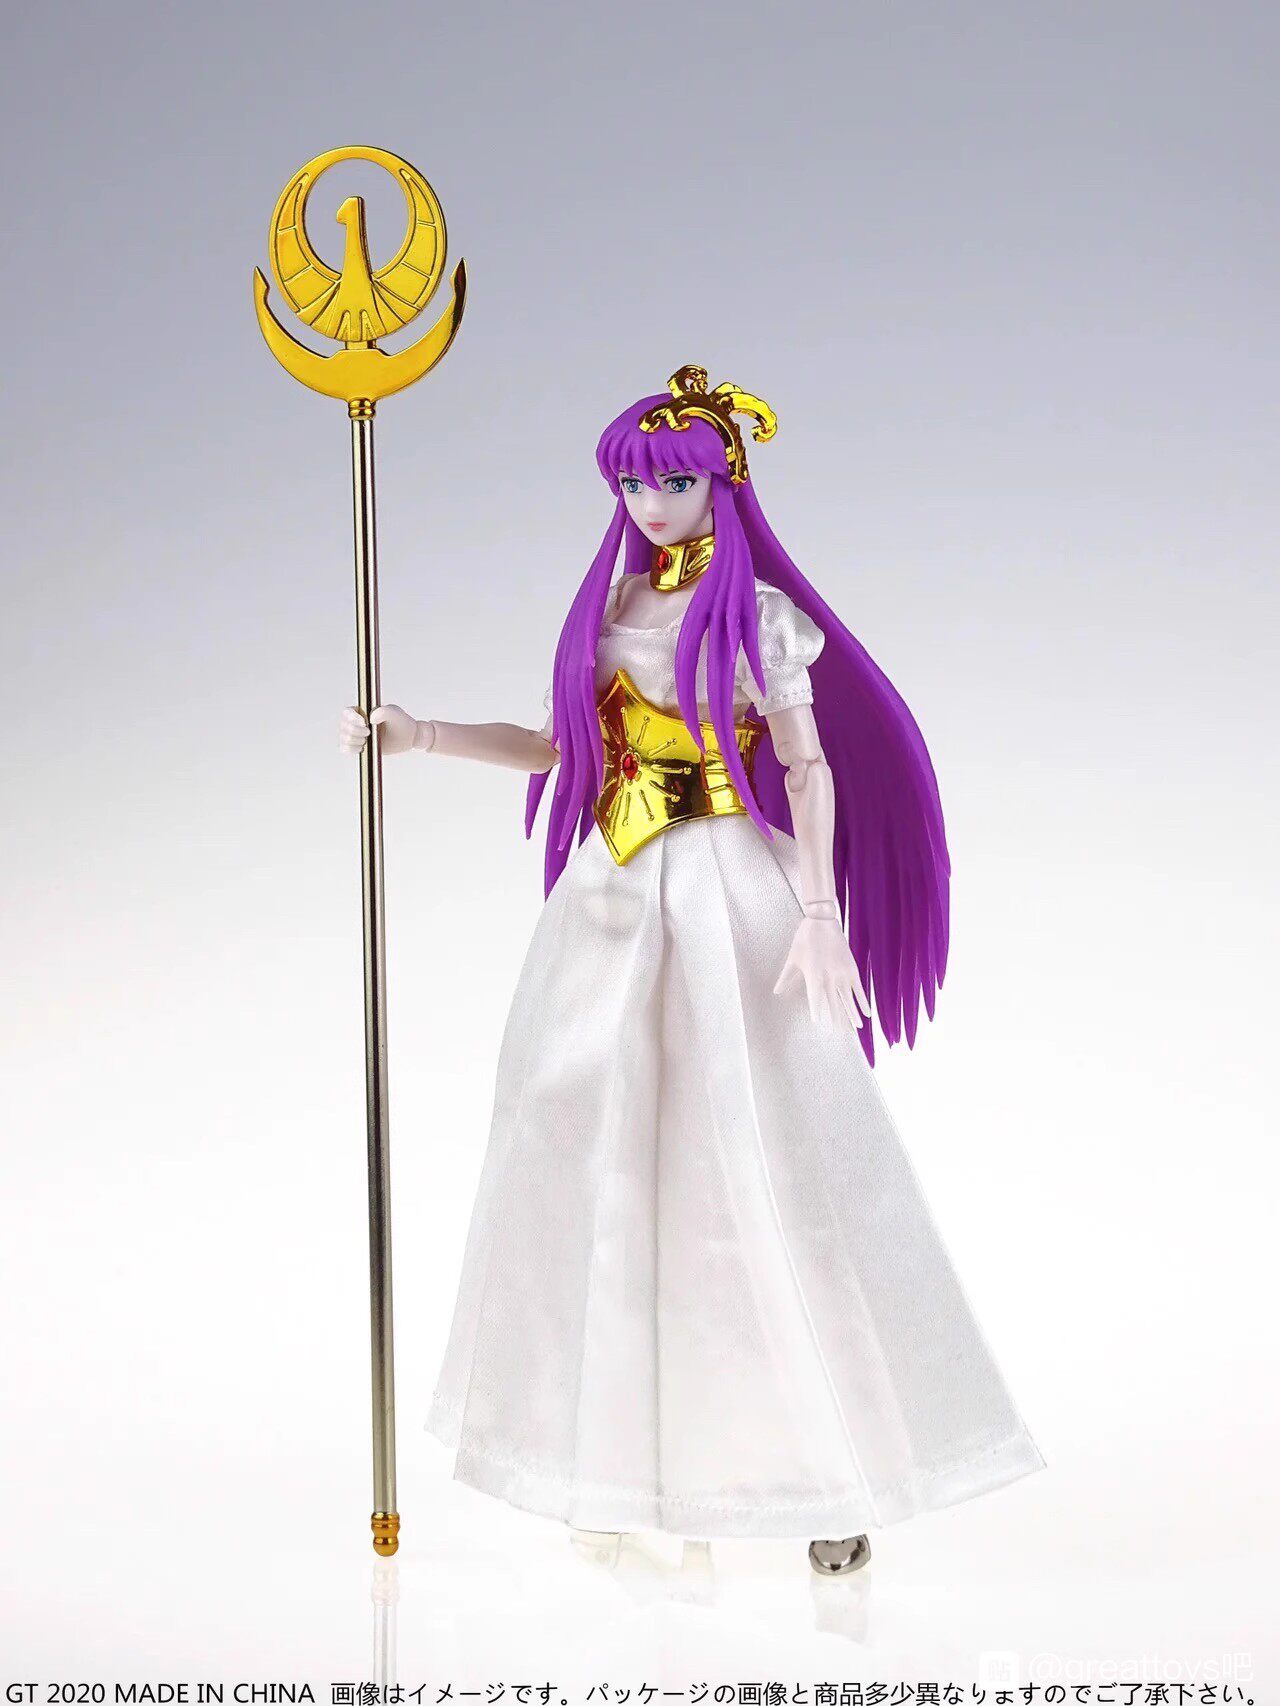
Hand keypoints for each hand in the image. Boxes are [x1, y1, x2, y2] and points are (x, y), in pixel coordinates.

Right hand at [337, 703, 423, 756]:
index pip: (347, 712)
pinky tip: (362, 748)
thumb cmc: (401, 722)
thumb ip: (384, 711)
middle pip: (343, 726)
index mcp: (363, 711)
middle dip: (354, 731)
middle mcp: (356, 722)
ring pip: (343, 737)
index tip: (364, 723)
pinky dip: (350, 749)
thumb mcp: (395, 714)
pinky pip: (344, 748)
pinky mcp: (359, 746)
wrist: (407, 737)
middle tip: (369, 733)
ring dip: (353, 741)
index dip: (351, 718)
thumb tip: (371, 718)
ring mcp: (356, 735)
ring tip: (367, 741)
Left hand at [773, 917, 872, 1033]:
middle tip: (840, 1034)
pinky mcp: (852, 968)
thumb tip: (776, 991)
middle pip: (834, 1002)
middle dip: (837, 1019)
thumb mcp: (792, 958)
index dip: (817, 1011)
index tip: (818, 1024)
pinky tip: (867, 1013)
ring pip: (848, 998)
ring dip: (853, 1014)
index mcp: (813, 975)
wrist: (822, 921)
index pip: (815, 998)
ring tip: (857, 1029)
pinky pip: (859, 988)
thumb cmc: (804, 939)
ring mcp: (842, 973)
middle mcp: (829, 976)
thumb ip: (786, 977)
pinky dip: (863, 1000)